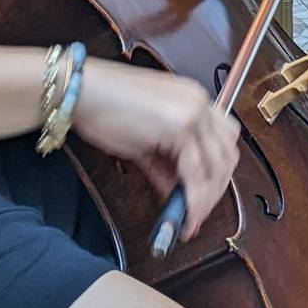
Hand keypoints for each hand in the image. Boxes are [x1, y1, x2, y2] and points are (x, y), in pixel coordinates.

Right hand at [73, 57, 240, 240]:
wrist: (80, 90)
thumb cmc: (103, 106)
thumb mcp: (142, 139)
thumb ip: (165, 164)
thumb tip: (175, 189)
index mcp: (192, 99)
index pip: (223, 140)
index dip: (216, 172)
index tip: (203, 196)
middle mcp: (199, 102)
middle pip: (227, 154)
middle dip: (215, 189)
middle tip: (198, 213)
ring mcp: (193, 112)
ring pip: (217, 165)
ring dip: (206, 197)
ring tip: (190, 217)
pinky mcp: (181, 126)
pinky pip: (197, 172)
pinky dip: (193, 198)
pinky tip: (184, 213)